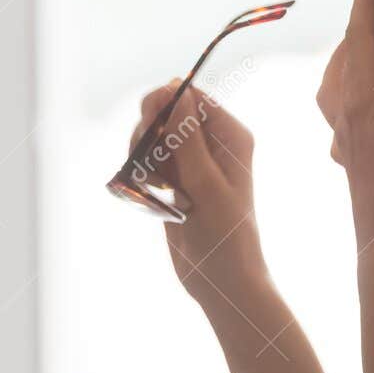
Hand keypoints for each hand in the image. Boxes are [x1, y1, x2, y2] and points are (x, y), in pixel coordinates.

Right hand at [129, 81, 268, 308]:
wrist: (223, 280)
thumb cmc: (226, 235)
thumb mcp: (206, 184)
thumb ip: (188, 138)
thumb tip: (176, 91)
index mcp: (231, 137)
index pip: (192, 98)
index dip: (165, 104)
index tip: (149, 125)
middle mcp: (212, 145)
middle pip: (166, 115)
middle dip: (150, 134)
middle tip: (152, 165)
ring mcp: (191, 164)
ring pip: (152, 140)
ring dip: (144, 158)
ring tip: (157, 189)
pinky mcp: (174, 183)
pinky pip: (148, 164)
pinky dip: (142, 177)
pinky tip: (152, 197)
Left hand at [317, 0, 373, 262]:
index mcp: (361, 101)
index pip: (362, 36)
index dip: (368, 0)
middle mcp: (346, 111)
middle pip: (350, 50)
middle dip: (363, 15)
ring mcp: (347, 131)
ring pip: (343, 74)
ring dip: (358, 44)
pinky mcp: (353, 148)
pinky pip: (346, 96)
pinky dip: (357, 75)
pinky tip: (368, 84)